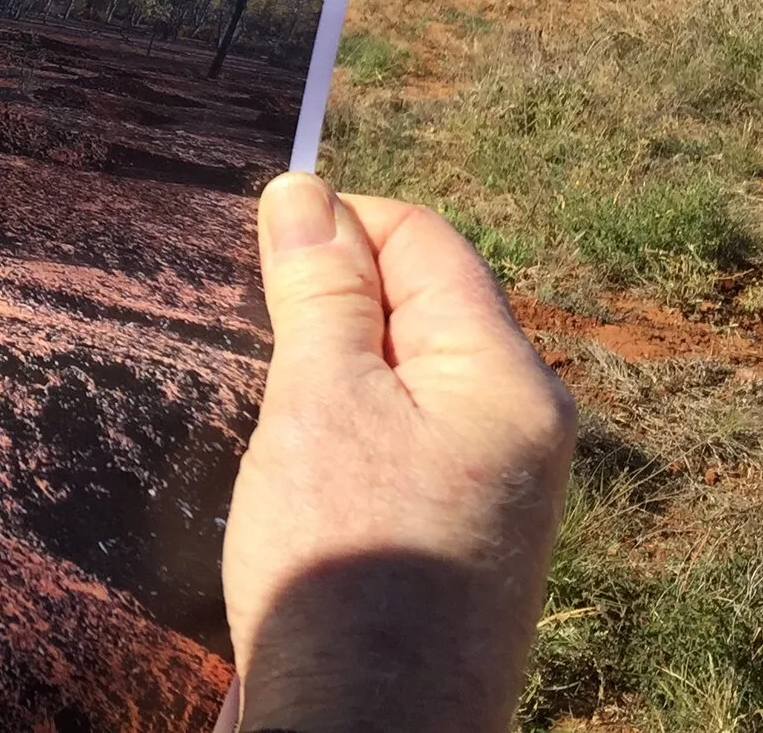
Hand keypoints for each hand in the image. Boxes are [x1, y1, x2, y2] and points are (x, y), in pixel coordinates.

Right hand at [224, 176, 575, 732]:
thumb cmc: (345, 572)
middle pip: (418, 305)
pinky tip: (291, 465)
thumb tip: (304, 189)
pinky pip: (397, 442)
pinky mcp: (452, 540)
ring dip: (328, 369)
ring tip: (263, 403)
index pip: (424, 239)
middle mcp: (518, 426)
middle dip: (329, 299)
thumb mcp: (319, 404)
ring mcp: (490, 489)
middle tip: (245, 327)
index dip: (338, 224)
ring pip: (400, 376)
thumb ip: (320, 292)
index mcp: (506, 379)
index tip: (254, 247)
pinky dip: (340, 431)